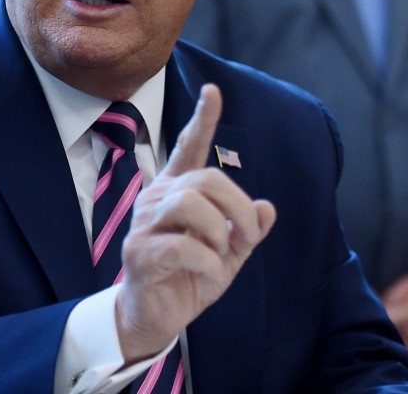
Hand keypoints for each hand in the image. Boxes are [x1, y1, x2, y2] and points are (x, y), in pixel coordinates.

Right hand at [114, 83, 275, 362]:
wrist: (154, 317)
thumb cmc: (188, 277)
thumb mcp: (227, 254)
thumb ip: (246, 231)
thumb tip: (268, 207)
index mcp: (176, 192)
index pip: (188, 147)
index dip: (203, 119)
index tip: (213, 91)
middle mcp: (157, 199)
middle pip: (206, 179)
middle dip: (238, 208)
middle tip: (247, 238)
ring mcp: (144, 224)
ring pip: (192, 204)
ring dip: (220, 233)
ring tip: (221, 257)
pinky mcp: (139, 253)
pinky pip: (185, 246)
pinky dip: (209, 263)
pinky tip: (208, 275)